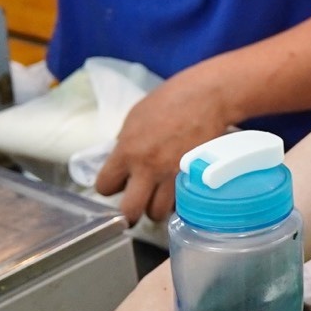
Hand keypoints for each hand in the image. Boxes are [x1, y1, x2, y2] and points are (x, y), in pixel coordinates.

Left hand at [93, 64, 241, 224]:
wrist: (205, 97)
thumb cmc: (169, 102)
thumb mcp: (134, 118)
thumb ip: (124, 144)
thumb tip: (120, 163)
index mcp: (127, 151)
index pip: (104, 186)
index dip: (110, 187)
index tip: (117, 184)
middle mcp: (148, 168)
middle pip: (130, 211)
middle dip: (129, 213)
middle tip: (133, 207)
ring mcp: (173, 176)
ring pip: (158, 213)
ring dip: (156, 207)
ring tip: (158, 197)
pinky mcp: (194, 178)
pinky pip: (180, 203)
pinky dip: (177, 201)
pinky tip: (177, 189)